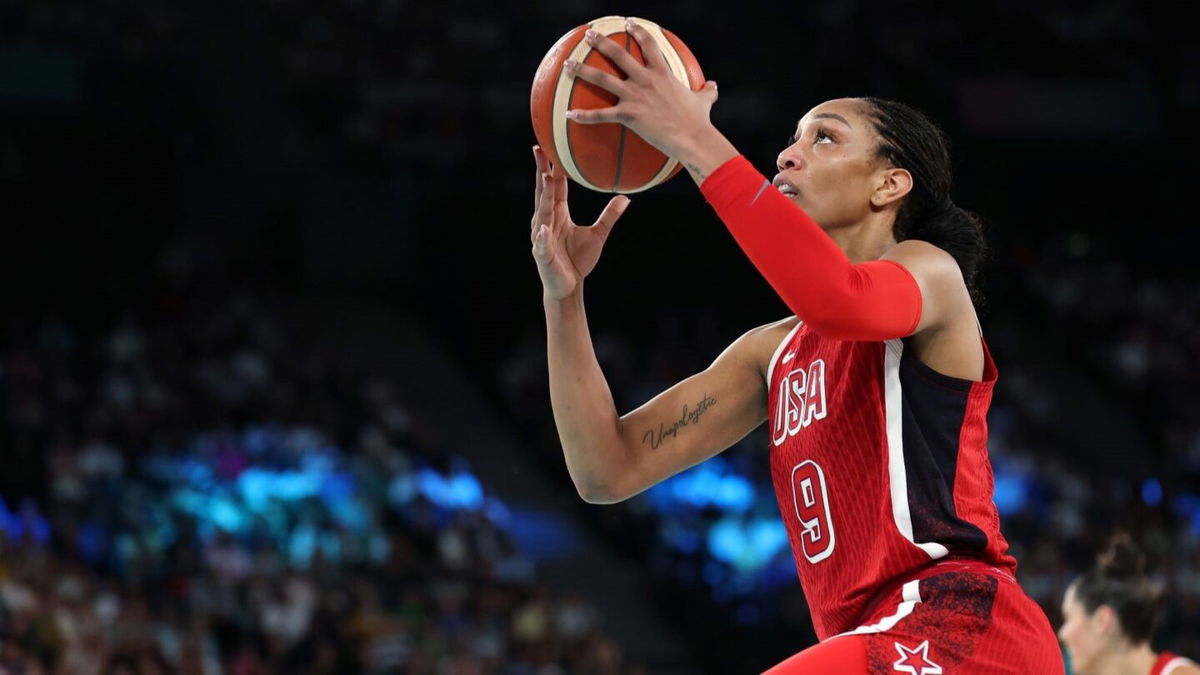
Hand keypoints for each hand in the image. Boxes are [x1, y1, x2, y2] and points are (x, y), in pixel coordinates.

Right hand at [531, 145, 630, 300]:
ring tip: (546, 178)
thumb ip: (609, 215)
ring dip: (544, 196)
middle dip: (542, 170)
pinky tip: (543, 229)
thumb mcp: (598, 233)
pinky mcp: (542, 254)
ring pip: (542, 212)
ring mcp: (542, 236)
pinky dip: (542, 237)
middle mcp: (546, 220)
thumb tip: (625, 199)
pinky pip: (542, 243)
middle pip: (544, 191)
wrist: (569, 286)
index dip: (553, 166)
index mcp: (558, 213)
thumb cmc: (578, 259)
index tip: (551, 146)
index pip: (555, 185)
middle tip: (539, 148)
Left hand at [563, 20, 718, 158]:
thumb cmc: (699, 121)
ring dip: (582, 70)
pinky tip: (570, 115)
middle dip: (602, 42)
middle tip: (589, 34)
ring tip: (567, 64)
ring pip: (602, 79)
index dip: (638, 31)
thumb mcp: (705, 101)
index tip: (628, 23)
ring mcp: (634, 96)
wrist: (692, 137)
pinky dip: (584, 116)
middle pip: (618, 55)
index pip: (648, 44)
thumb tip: (714, 86)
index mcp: (662, 74)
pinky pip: (601, 115)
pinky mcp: (628, 115)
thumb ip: (707, 91)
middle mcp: (645, 80)